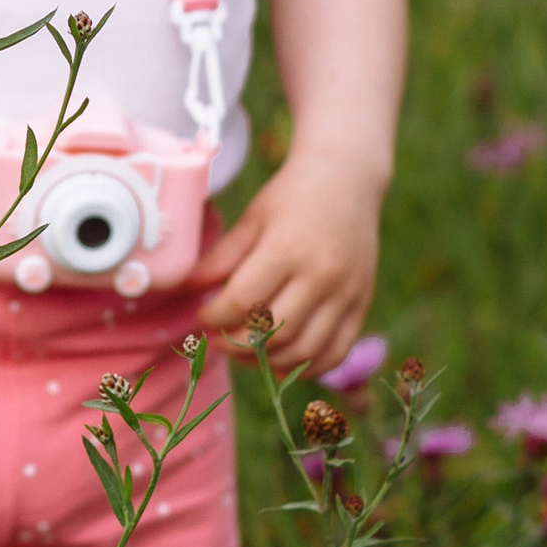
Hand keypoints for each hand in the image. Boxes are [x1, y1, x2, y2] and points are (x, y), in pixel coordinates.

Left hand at [193, 150, 383, 361]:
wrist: (347, 178)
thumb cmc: (291, 196)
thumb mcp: (251, 218)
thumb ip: (220, 258)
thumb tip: (185, 291)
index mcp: (288, 248)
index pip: (243, 301)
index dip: (215, 318)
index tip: (202, 318)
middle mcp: (321, 275)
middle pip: (273, 333)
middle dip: (237, 345)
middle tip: (219, 340)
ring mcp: (346, 292)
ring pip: (304, 350)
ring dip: (268, 361)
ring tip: (245, 352)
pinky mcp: (362, 303)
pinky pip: (336, 352)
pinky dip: (307, 367)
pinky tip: (282, 361)